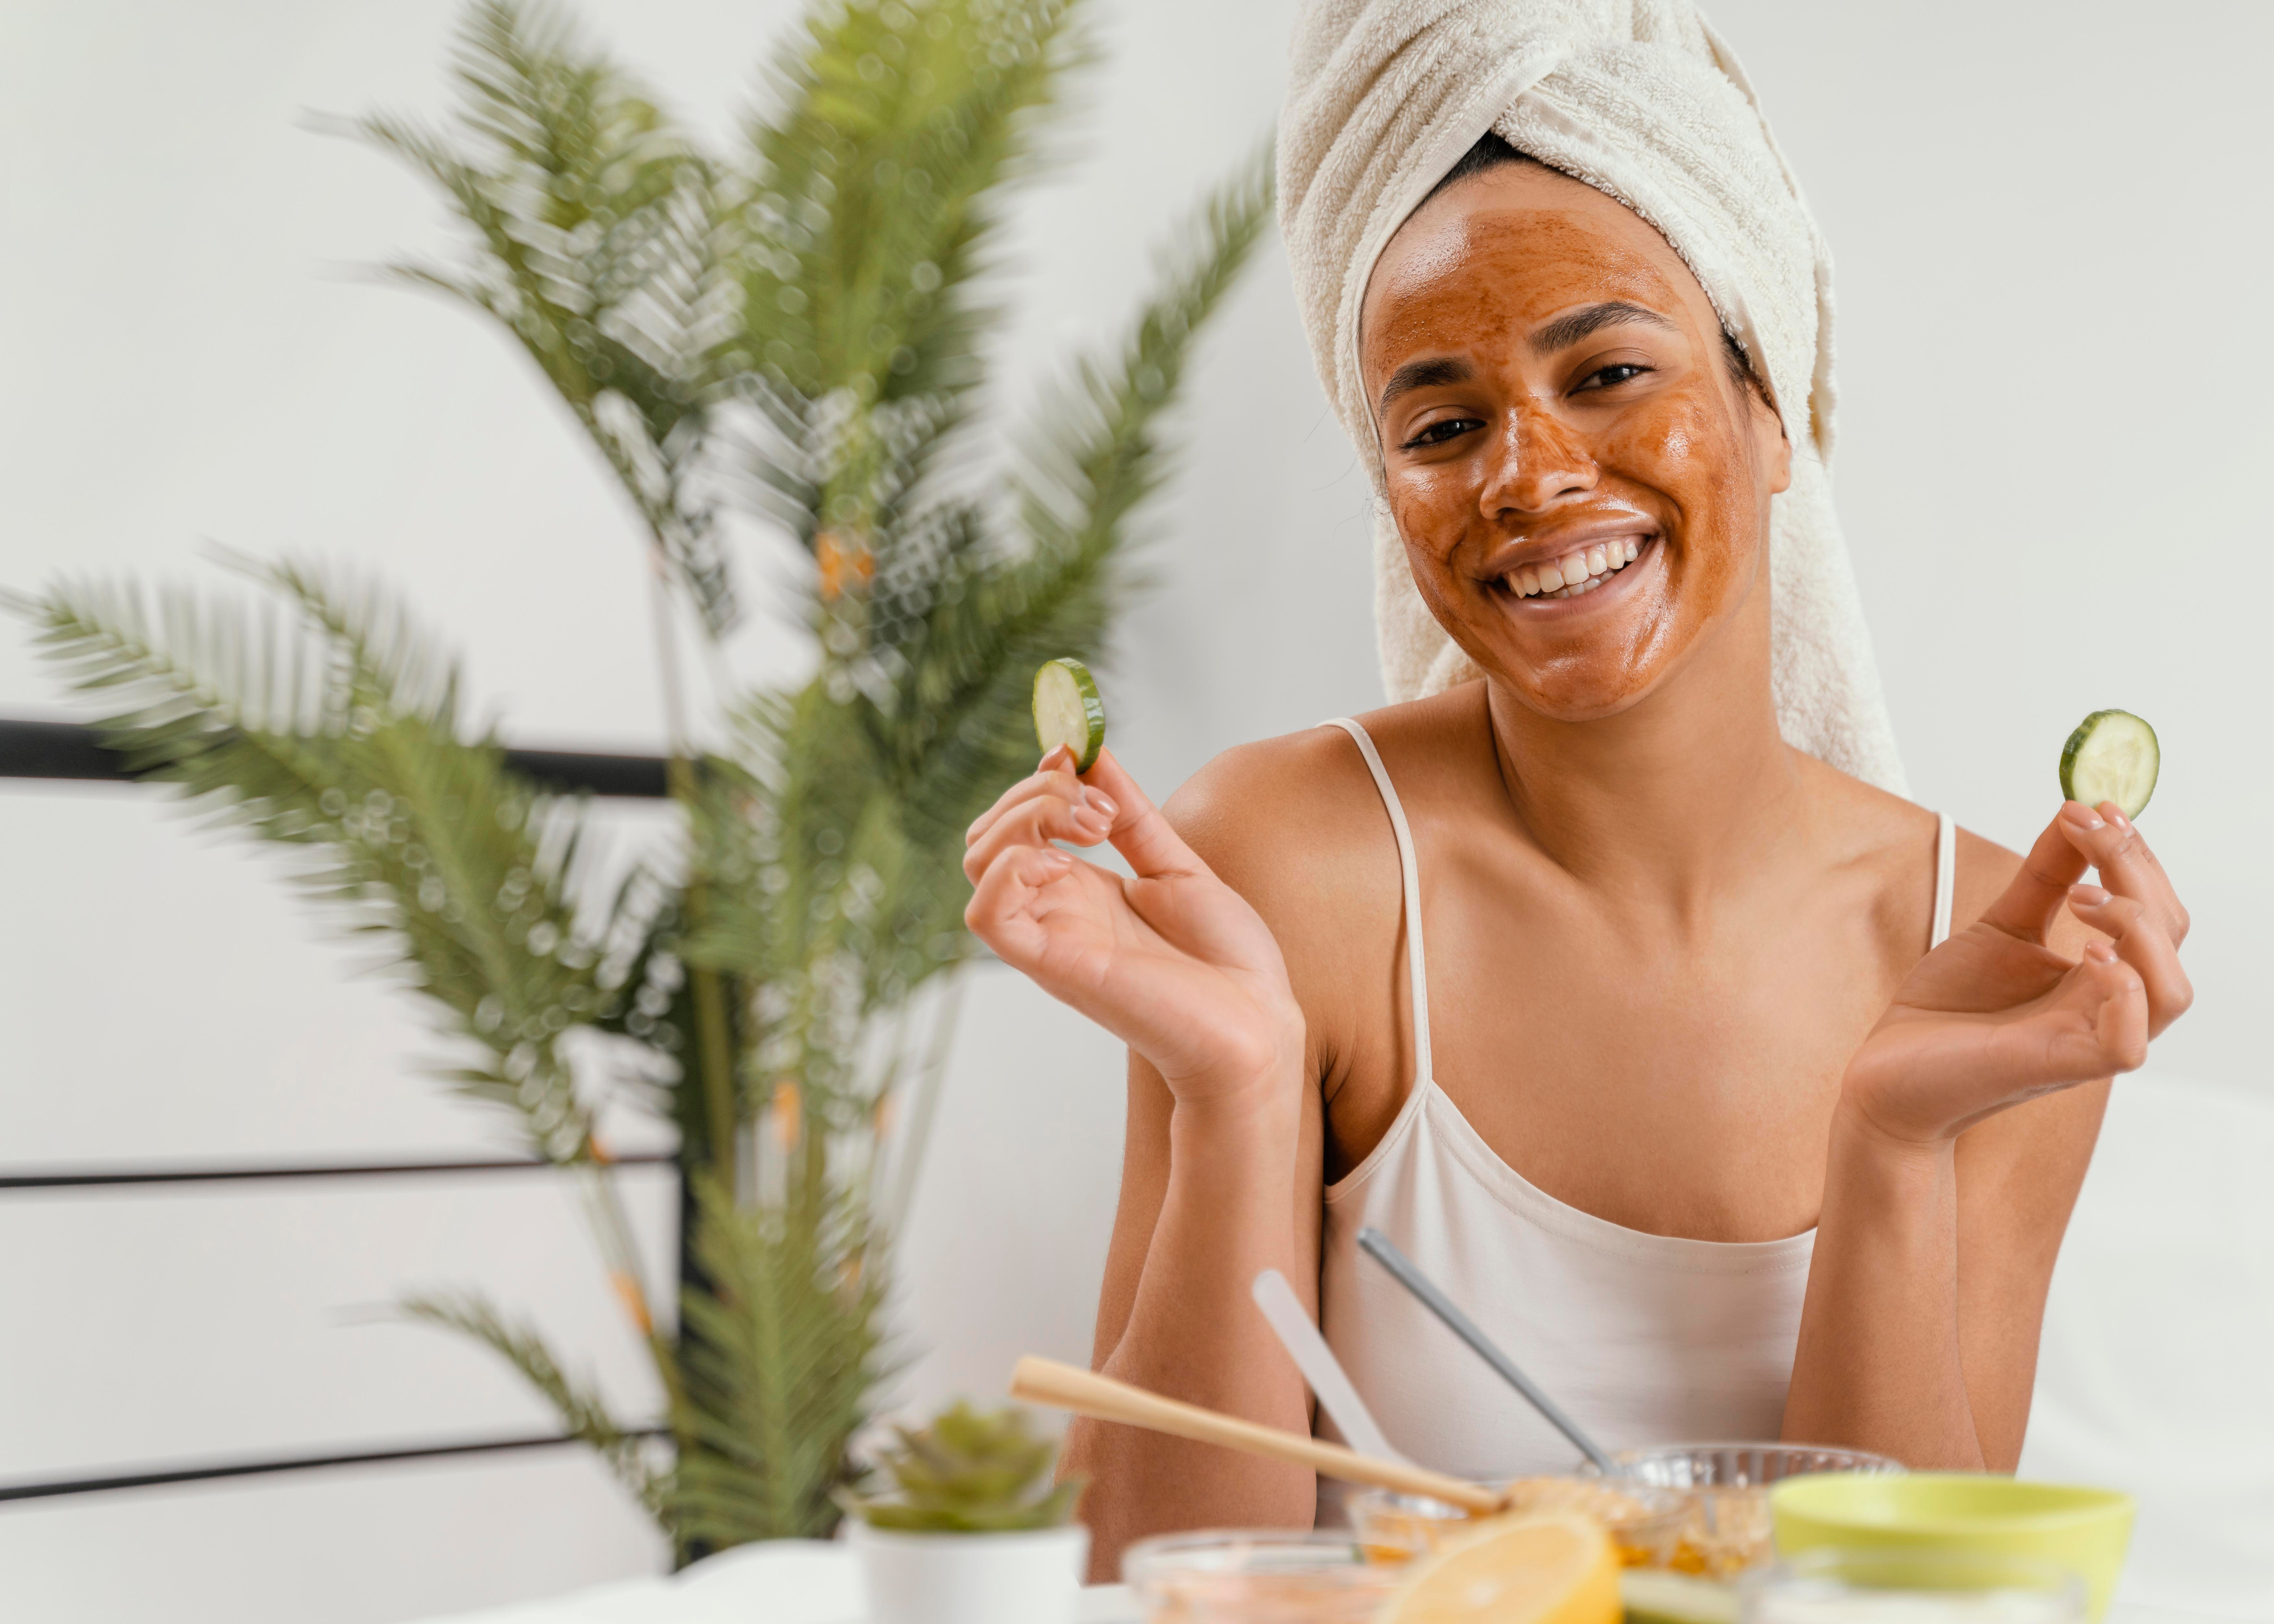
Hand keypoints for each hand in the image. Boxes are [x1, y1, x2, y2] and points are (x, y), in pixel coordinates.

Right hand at [963, 747, 1302, 1107]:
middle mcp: (1056, 910)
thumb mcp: (1176, 863)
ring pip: (979, 861)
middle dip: (1036, 792)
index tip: (1075, 756)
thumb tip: (1093, 754)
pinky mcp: (1054, 964)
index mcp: (1081, 889)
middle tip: (1101, 808)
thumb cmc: (1225, 961)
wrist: (1257, 1024)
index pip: (1017, 823)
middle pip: (990, 833)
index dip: (1038, 779)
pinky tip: (1065, 864)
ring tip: (1094, 827)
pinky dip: (1010, 871)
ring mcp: (1050, 935)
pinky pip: (986, 915)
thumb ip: (1131, 812)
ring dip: (1025, 819)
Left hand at [1843, 801, 2191, 1145]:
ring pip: (2170, 991)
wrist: (1887, 1074)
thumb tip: (2075, 810)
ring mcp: (2086, 1040)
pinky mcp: (2058, 1068)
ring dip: (2140, 928)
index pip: (2156, 912)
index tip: (2101, 807)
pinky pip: (2128, 1043)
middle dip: (2137, 872)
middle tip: (2089, 829)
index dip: (2138, 857)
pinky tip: (2090, 955)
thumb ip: (2044, 878)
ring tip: (2085, 897)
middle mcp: (2106, 1007)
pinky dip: (2124, 994)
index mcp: (2100, 975)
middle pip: (2170, 937)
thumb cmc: (1946, 1011)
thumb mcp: (1999, 927)